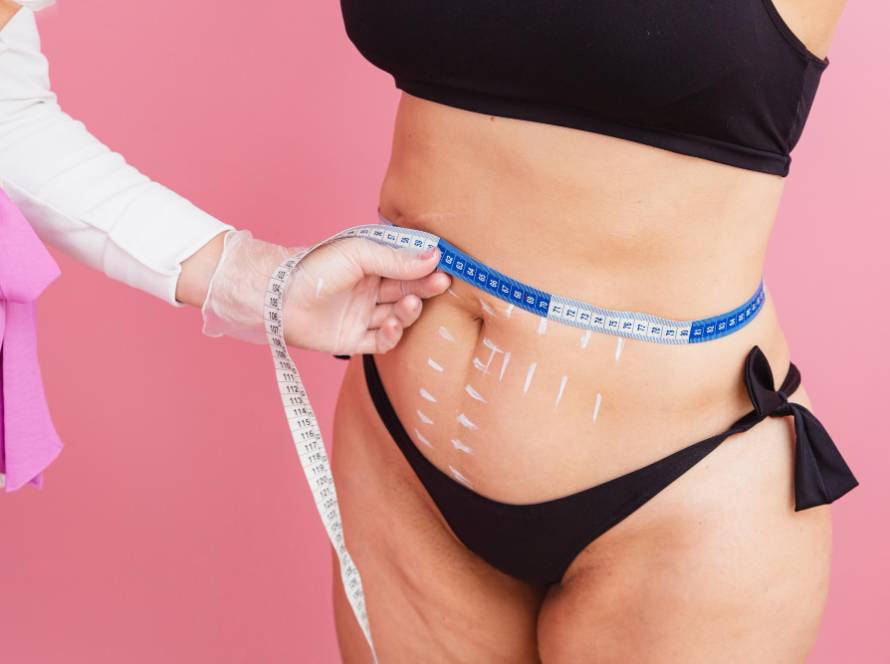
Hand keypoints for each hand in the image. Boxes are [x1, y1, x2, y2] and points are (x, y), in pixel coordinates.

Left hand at [199, 230, 450, 353]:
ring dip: (408, 312)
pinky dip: (391, 335)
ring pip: (397, 316)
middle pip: (406, 290)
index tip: (446, 264)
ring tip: (410, 305)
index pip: (408, 266)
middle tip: (441, 284)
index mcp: (371, 265)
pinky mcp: (353, 340)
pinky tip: (393, 324)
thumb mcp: (359, 254)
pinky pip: (381, 341)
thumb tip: (434, 257)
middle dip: (424, 289)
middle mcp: (369, 290)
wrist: (276, 297)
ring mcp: (362, 315)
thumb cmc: (314, 267)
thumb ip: (396, 260)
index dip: (427, 267)